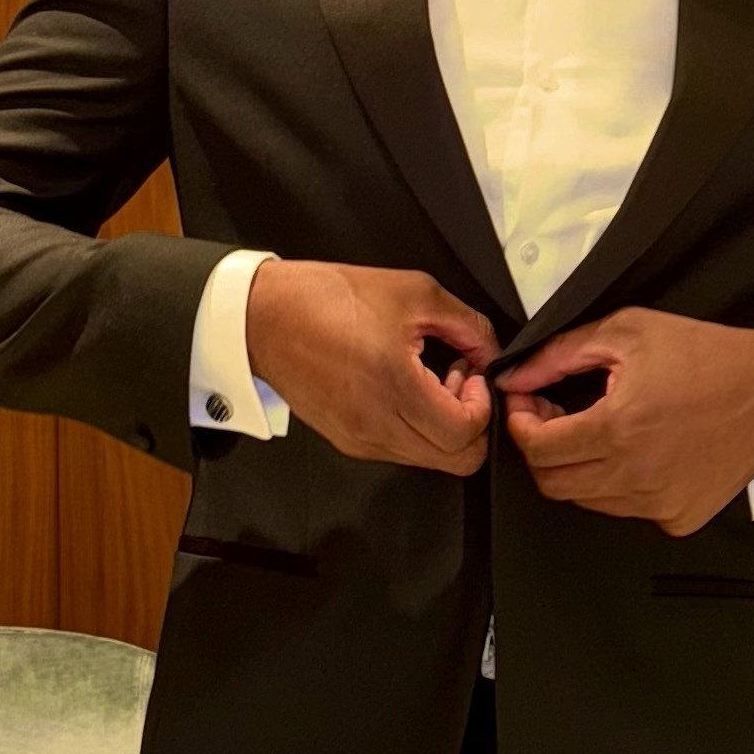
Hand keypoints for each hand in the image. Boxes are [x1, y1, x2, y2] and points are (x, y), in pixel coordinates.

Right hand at [245, 260, 495, 473]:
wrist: (263, 318)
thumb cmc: (326, 299)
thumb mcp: (413, 292)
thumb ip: (468, 325)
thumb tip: (491, 352)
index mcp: (394, 387)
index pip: (465, 433)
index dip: (482, 405)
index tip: (472, 372)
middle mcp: (377, 426)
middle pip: (456, 461)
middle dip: (470, 423)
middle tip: (458, 382)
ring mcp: (361, 440)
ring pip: (431, 461)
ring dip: (444, 428)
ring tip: (430, 383)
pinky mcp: (348, 443)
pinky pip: (401, 452)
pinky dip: (417, 430)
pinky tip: (405, 392)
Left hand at [499, 310, 753, 533]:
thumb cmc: (707, 357)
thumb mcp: (628, 332)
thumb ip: (560, 355)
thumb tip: (515, 376)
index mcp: (618, 429)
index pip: (537, 449)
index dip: (520, 426)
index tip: (527, 406)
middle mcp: (635, 476)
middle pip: (553, 483)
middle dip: (542, 449)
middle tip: (556, 417)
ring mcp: (657, 504)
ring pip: (586, 500)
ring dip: (579, 468)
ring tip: (601, 430)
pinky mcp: (678, 519)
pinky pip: (626, 510)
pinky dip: (618, 485)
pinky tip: (639, 451)